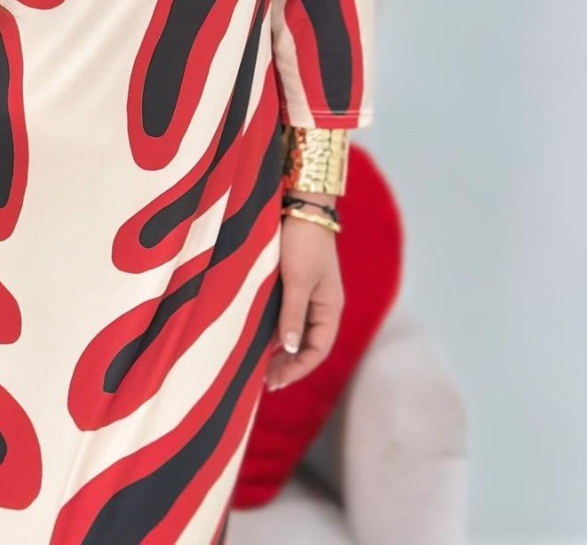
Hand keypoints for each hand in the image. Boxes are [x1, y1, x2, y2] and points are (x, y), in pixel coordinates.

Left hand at [265, 213, 343, 389]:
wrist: (301, 203)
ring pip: (294, 332)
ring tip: (257, 368)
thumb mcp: (297, 279)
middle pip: (306, 346)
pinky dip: (273, 331)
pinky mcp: (293, 284)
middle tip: (264, 383)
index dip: (296, 369)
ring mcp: (308, 295)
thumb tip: (287, 349)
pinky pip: (285, 316)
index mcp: (330, 308)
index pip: (317, 350)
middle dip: (287, 365)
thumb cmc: (303, 241)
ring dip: (278, 350)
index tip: (274, 383)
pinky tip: (256, 339)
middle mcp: (321, 306)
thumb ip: (292, 315)